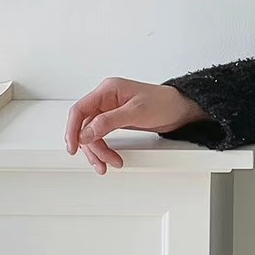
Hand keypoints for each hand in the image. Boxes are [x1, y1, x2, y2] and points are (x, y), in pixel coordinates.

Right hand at [64, 78, 209, 174]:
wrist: (181, 109)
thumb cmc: (164, 102)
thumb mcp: (137, 112)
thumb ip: (109, 122)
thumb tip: (86, 132)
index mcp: (108, 90)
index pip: (80, 109)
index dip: (73, 129)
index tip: (73, 147)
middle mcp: (106, 99)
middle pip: (85, 125)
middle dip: (92, 146)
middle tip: (101, 161)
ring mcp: (110, 110)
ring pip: (93, 134)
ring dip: (98, 151)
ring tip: (108, 164)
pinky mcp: (116, 121)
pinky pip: (102, 136)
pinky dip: (104, 148)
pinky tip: (110, 158)